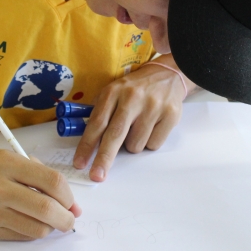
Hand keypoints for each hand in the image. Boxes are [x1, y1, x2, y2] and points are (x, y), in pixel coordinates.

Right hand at [0, 149, 81, 240]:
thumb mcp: (10, 157)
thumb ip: (39, 175)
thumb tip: (69, 202)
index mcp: (6, 163)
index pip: (51, 182)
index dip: (68, 195)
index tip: (70, 201)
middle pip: (46, 209)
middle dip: (65, 217)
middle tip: (69, 217)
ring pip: (36, 229)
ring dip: (51, 227)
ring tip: (48, 219)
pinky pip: (22, 236)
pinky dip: (33, 231)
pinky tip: (30, 221)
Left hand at [73, 56, 189, 181]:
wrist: (167, 75)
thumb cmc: (134, 89)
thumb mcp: (113, 92)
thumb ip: (101, 113)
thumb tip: (87, 144)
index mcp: (113, 92)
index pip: (97, 123)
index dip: (87, 145)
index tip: (80, 163)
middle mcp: (132, 98)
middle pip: (115, 135)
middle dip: (104, 159)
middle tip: (96, 176)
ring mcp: (153, 106)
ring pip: (135, 145)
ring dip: (132, 144)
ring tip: (137, 127)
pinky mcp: (170, 115)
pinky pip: (154, 144)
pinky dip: (149, 142)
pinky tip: (151, 126)